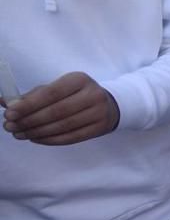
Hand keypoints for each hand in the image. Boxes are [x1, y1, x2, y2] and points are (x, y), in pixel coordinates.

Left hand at [2, 72, 119, 145]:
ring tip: (19, 134)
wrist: (109, 104)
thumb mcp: (59, 87)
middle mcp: (92, 95)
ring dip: (36, 132)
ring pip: (62, 126)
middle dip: (29, 120)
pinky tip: (35, 138)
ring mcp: (99, 113)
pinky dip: (49, 140)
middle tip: (10, 126)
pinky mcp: (99, 128)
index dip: (29, 104)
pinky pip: (70, 138)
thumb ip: (33, 95)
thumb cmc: (77, 94)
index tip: (10, 113)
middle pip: (56, 111)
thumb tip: (7, 103)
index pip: (51, 93)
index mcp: (80, 79)